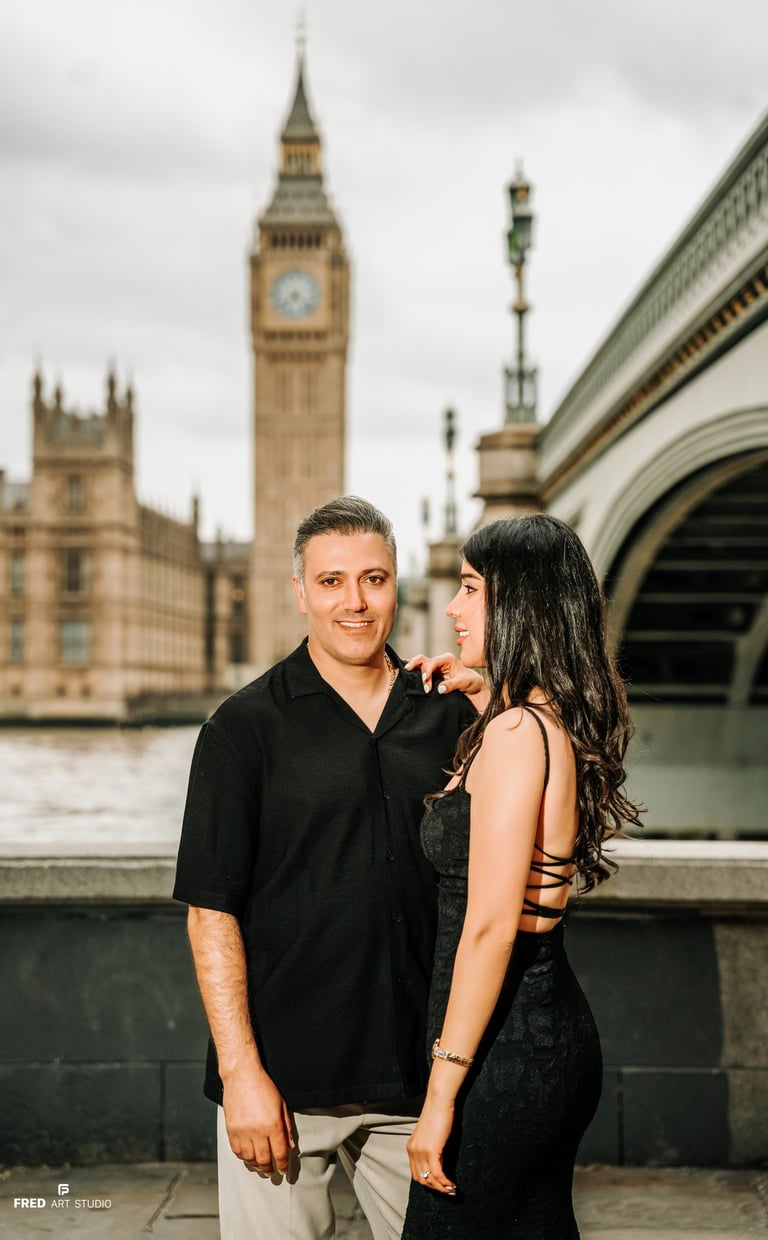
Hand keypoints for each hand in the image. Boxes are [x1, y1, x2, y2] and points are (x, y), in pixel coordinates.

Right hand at [222, 1060, 294, 1174]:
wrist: (242, 1075)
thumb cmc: (264, 1087)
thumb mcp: (282, 1105)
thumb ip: (287, 1127)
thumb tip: (290, 1145)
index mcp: (273, 1125)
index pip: (280, 1153)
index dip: (283, 1165)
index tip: (284, 1170)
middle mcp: (257, 1131)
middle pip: (264, 1159)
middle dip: (269, 1169)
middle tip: (272, 1172)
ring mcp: (242, 1132)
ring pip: (249, 1158)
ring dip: (256, 1165)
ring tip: (260, 1166)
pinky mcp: (231, 1130)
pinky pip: (236, 1151)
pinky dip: (243, 1157)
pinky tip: (247, 1156)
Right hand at [406, 652, 486, 702]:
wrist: (474, 688)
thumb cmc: (471, 682)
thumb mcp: (464, 682)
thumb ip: (452, 685)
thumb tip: (440, 689)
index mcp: (447, 659)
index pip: (432, 662)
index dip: (427, 672)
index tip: (427, 685)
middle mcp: (439, 662)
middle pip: (423, 660)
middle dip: (417, 668)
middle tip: (413, 677)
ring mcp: (435, 668)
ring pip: (420, 664)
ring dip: (414, 670)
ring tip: (407, 675)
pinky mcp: (433, 676)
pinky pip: (420, 672)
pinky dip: (414, 672)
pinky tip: (406, 674)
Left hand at [406, 1097, 456, 1194]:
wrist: (439, 1101)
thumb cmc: (437, 1114)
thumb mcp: (429, 1134)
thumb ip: (429, 1147)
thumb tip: (438, 1160)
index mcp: (411, 1147)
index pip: (415, 1173)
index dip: (427, 1183)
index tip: (439, 1186)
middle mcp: (413, 1151)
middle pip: (421, 1179)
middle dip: (434, 1188)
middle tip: (447, 1191)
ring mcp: (421, 1152)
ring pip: (429, 1179)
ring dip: (441, 1188)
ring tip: (452, 1190)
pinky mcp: (431, 1151)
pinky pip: (437, 1174)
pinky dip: (445, 1182)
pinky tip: (453, 1184)